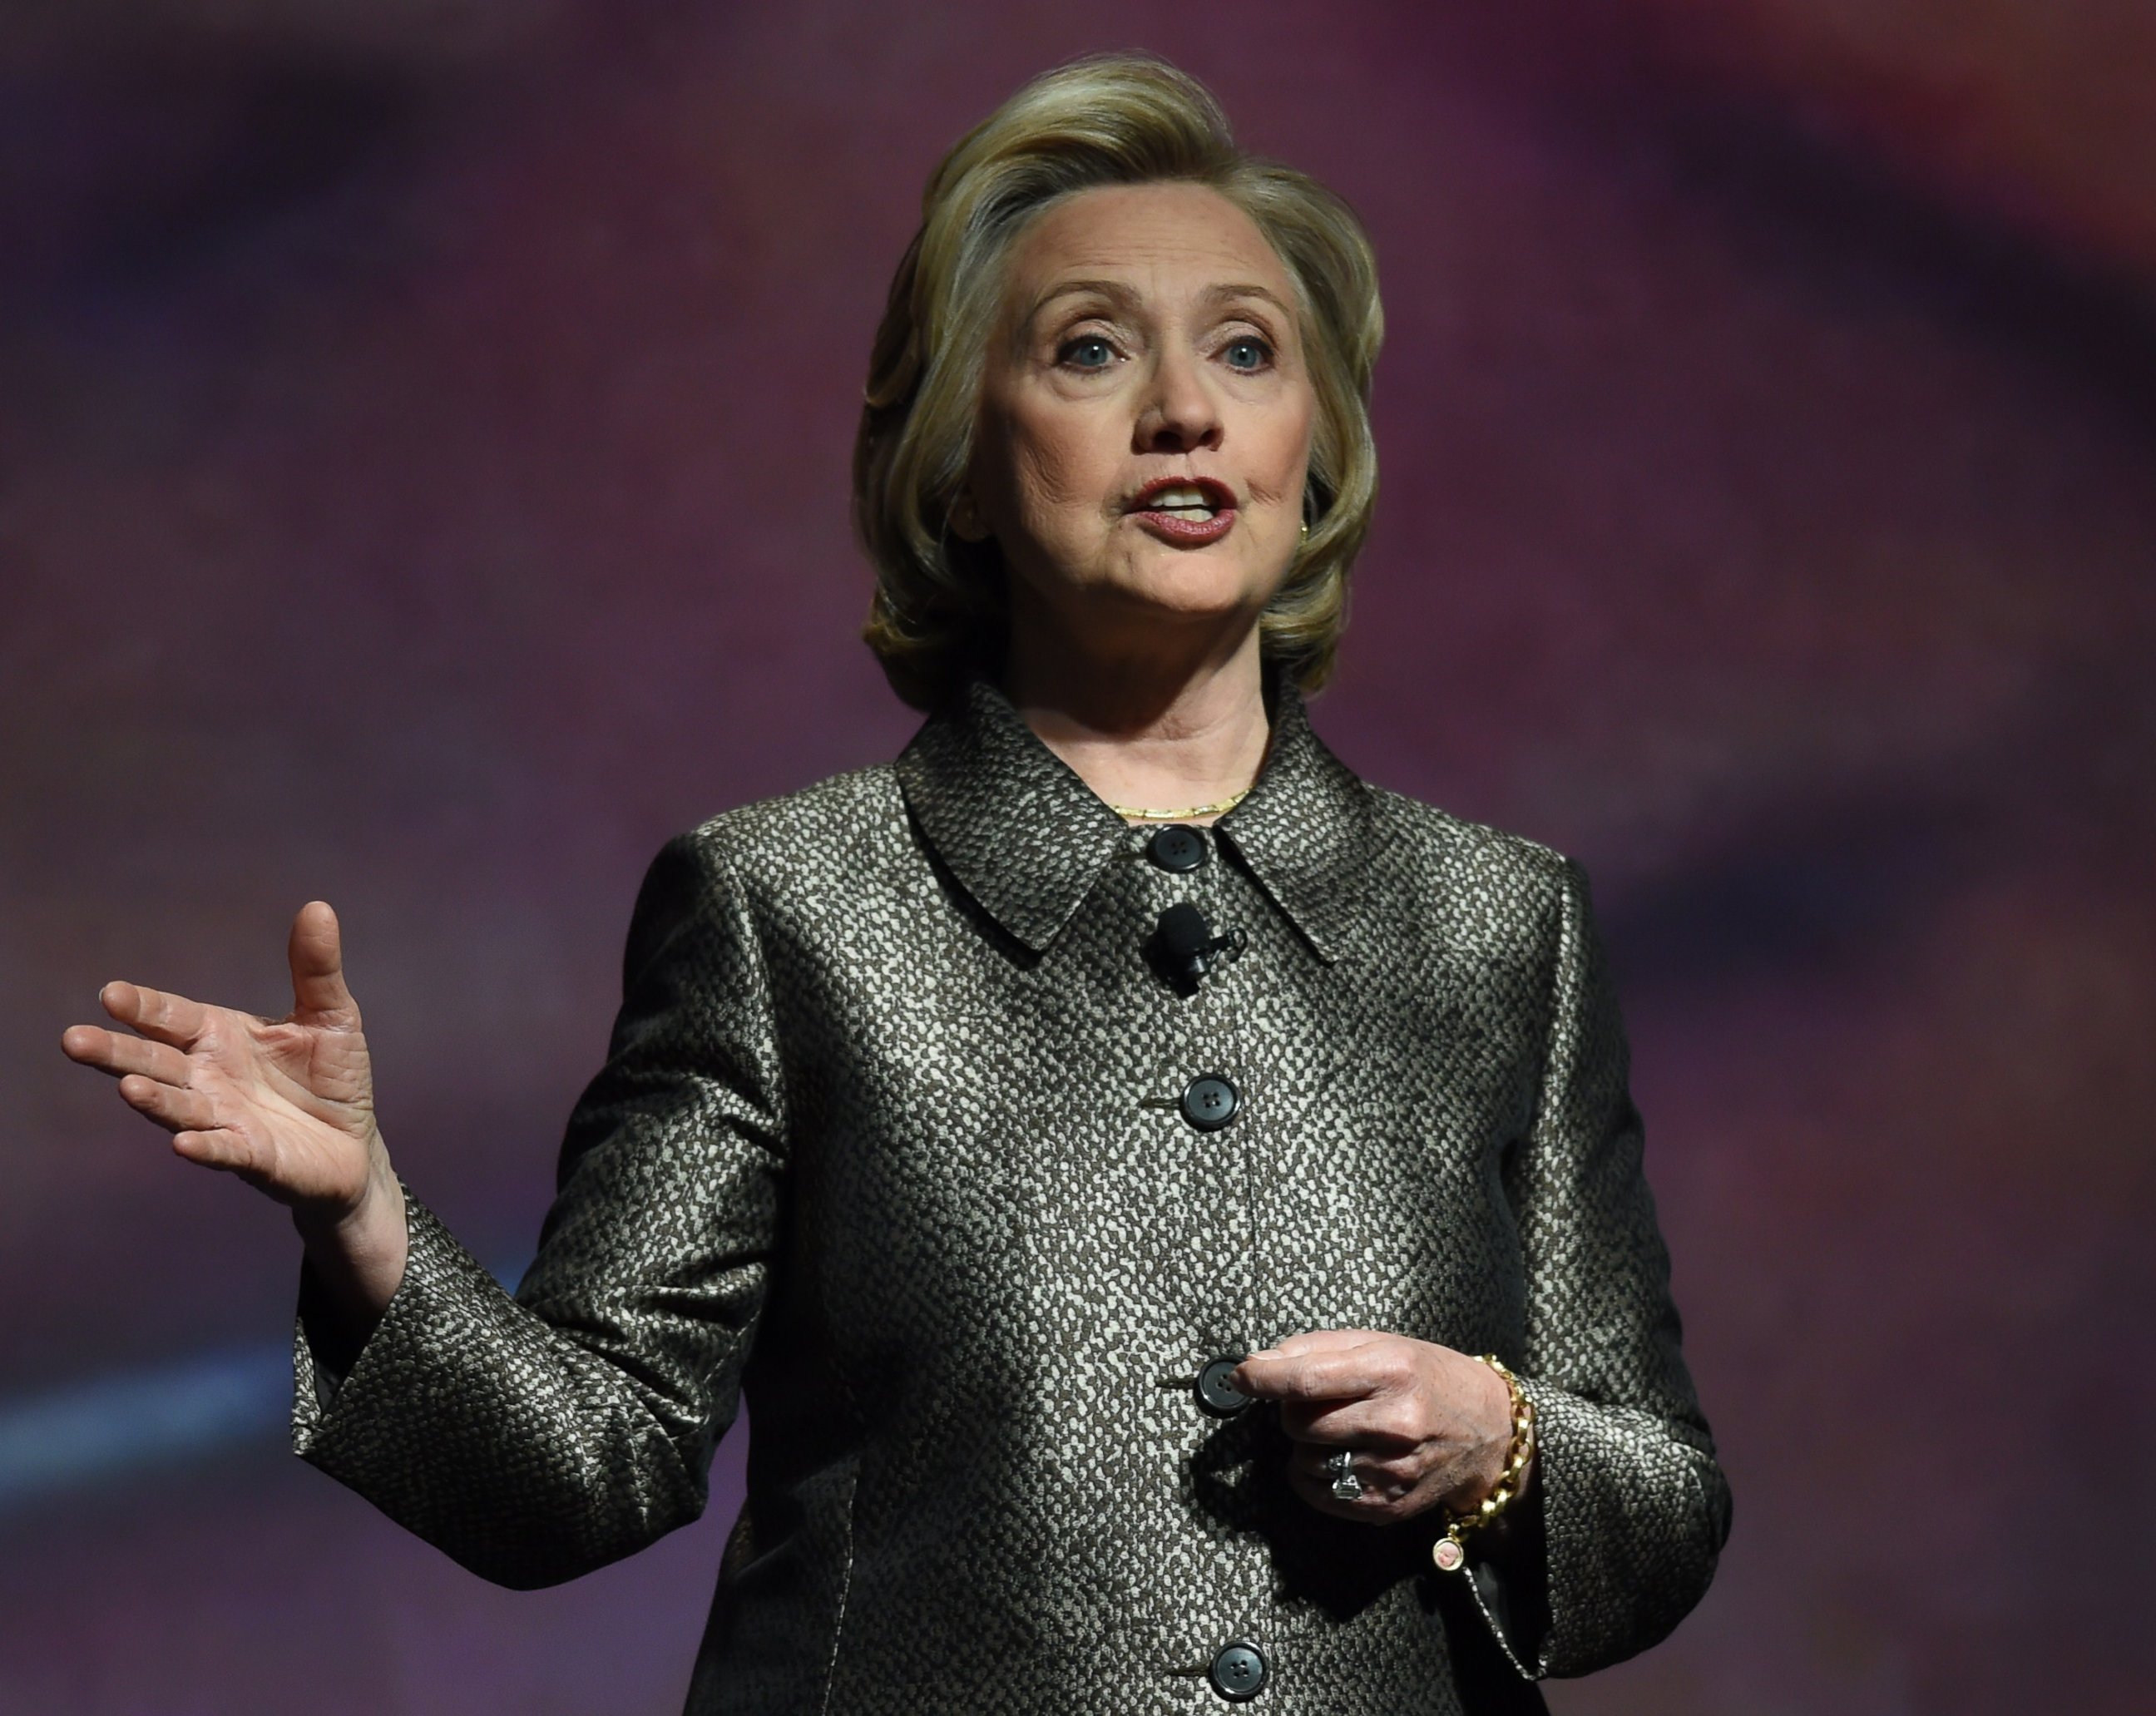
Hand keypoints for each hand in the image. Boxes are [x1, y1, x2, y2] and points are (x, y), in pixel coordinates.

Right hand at [60, 900, 407, 1319]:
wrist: (353, 1143)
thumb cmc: (331, 1074)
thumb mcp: (330, 1014)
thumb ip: (316, 968)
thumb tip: (318, 907)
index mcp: (220, 1036)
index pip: (171, 1017)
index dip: (142, 1006)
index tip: (110, 993)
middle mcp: (210, 1077)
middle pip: (155, 1062)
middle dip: (117, 1053)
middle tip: (73, 1039)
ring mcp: (225, 1119)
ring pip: (180, 1106)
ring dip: (154, 1099)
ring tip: (128, 1087)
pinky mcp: (252, 1156)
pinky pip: (224, 1150)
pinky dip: (204, 1146)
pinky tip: (183, 1144)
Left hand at [1233, 1330, 1517, 1524]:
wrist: (1490, 1431)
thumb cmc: (1427, 1377)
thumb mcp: (1381, 1343)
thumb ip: (1315, 1349)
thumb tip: (1257, 1364)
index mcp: (1391, 1372)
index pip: (1307, 1380)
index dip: (1262, 1379)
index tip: (1240, 1377)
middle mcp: (1394, 1423)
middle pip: (1299, 1423)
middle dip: (1293, 1411)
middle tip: (1318, 1403)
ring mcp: (1393, 1470)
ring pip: (1305, 1461)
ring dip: (1307, 1445)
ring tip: (1339, 1431)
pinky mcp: (1388, 1505)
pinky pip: (1320, 1494)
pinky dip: (1316, 1476)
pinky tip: (1342, 1458)